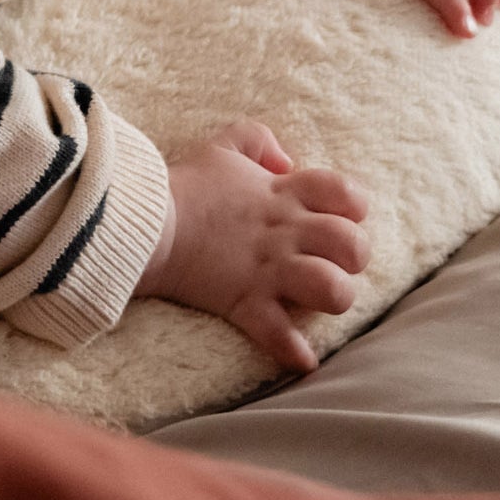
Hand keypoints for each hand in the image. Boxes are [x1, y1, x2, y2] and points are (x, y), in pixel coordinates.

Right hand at [133, 119, 368, 374]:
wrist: (146, 222)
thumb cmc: (185, 185)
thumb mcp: (222, 146)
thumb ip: (257, 140)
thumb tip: (285, 160)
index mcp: (282, 195)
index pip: (345, 192)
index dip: (354, 207)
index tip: (339, 216)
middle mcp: (284, 233)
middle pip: (352, 245)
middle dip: (353, 257)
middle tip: (332, 261)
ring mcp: (268, 270)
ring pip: (331, 289)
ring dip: (333, 298)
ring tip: (318, 301)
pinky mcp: (245, 302)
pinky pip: (280, 335)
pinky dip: (294, 352)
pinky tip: (303, 359)